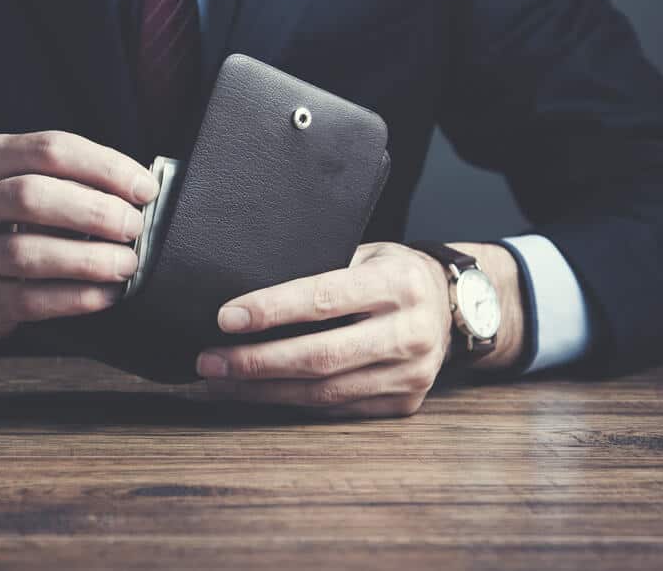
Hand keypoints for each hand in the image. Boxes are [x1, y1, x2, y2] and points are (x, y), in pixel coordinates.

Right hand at [0, 131, 158, 341]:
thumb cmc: (6, 220)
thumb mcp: (20, 181)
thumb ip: (69, 180)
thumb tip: (140, 191)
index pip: (50, 149)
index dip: (104, 167)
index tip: (145, 189)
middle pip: (32, 196)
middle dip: (94, 211)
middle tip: (134, 227)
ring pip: (26, 253)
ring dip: (86, 259)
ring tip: (127, 264)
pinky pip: (26, 299)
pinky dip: (73, 298)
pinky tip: (106, 295)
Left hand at [195, 242, 524, 417]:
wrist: (456, 306)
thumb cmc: (394, 272)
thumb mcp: (367, 253)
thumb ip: (321, 269)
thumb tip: (245, 289)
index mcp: (398, 284)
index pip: (323, 299)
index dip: (271, 310)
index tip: (225, 318)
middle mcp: (409, 332)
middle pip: (319, 356)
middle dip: (254, 362)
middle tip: (206, 361)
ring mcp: (410, 374)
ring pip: (323, 391)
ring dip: (261, 390)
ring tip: (216, 382)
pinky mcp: (403, 403)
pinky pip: (335, 408)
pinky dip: (289, 403)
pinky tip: (253, 395)